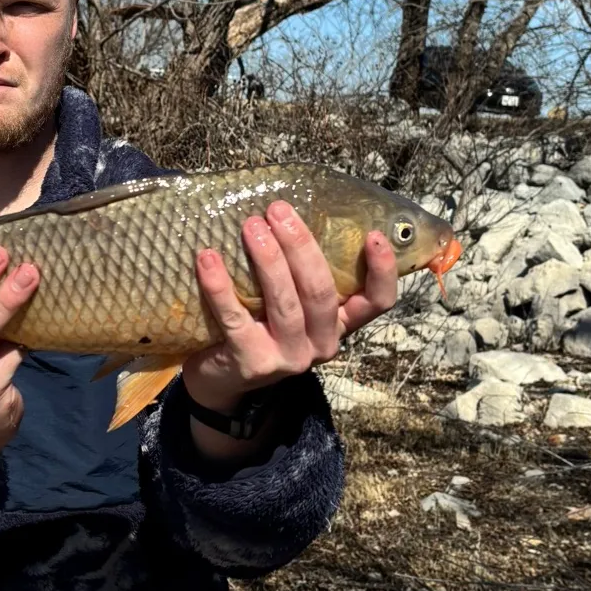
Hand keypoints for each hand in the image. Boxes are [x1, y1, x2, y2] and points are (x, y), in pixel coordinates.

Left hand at [182, 200, 397, 417]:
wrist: (221, 379)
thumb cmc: (260, 326)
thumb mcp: (291, 304)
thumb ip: (300, 274)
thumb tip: (288, 212)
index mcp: (339, 324)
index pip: (377, 303)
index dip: (382, 272)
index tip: (374, 235)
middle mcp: (321, 344)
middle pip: (321, 292)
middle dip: (300, 246)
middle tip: (278, 211)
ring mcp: (289, 358)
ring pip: (285, 304)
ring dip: (268, 260)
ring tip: (251, 227)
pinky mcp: (253, 364)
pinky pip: (236, 320)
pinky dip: (220, 287)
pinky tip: (207, 259)